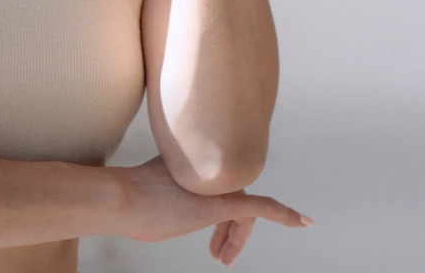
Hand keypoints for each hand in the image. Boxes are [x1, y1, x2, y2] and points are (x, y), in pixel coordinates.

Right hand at [119, 156, 310, 265]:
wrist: (121, 198)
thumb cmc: (130, 201)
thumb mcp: (153, 191)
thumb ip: (166, 190)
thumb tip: (157, 199)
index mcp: (198, 166)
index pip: (223, 188)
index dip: (224, 214)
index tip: (218, 232)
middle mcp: (213, 172)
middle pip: (235, 201)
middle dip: (230, 231)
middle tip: (219, 254)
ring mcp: (218, 187)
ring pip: (242, 212)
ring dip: (237, 238)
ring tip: (223, 258)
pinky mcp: (223, 203)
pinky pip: (262, 208)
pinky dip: (285, 214)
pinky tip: (303, 222)